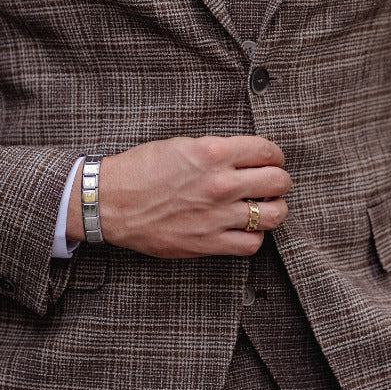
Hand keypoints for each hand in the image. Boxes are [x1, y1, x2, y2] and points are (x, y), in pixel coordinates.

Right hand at [67, 135, 290, 258]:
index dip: (275, 155)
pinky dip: (255, 236)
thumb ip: (217, 150)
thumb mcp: (181, 144)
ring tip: (266, 207)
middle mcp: (220, 183)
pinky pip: (252, 244)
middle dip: (280, 181)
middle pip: (278, 182)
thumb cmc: (141, 169)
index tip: (271, 160)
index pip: (267, 151)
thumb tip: (245, 157)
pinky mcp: (208, 242)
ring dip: (275, 210)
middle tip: (272, 183)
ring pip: (273, 215)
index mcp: (213, 152)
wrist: (110, 202)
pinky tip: (246, 229)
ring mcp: (216, 215)